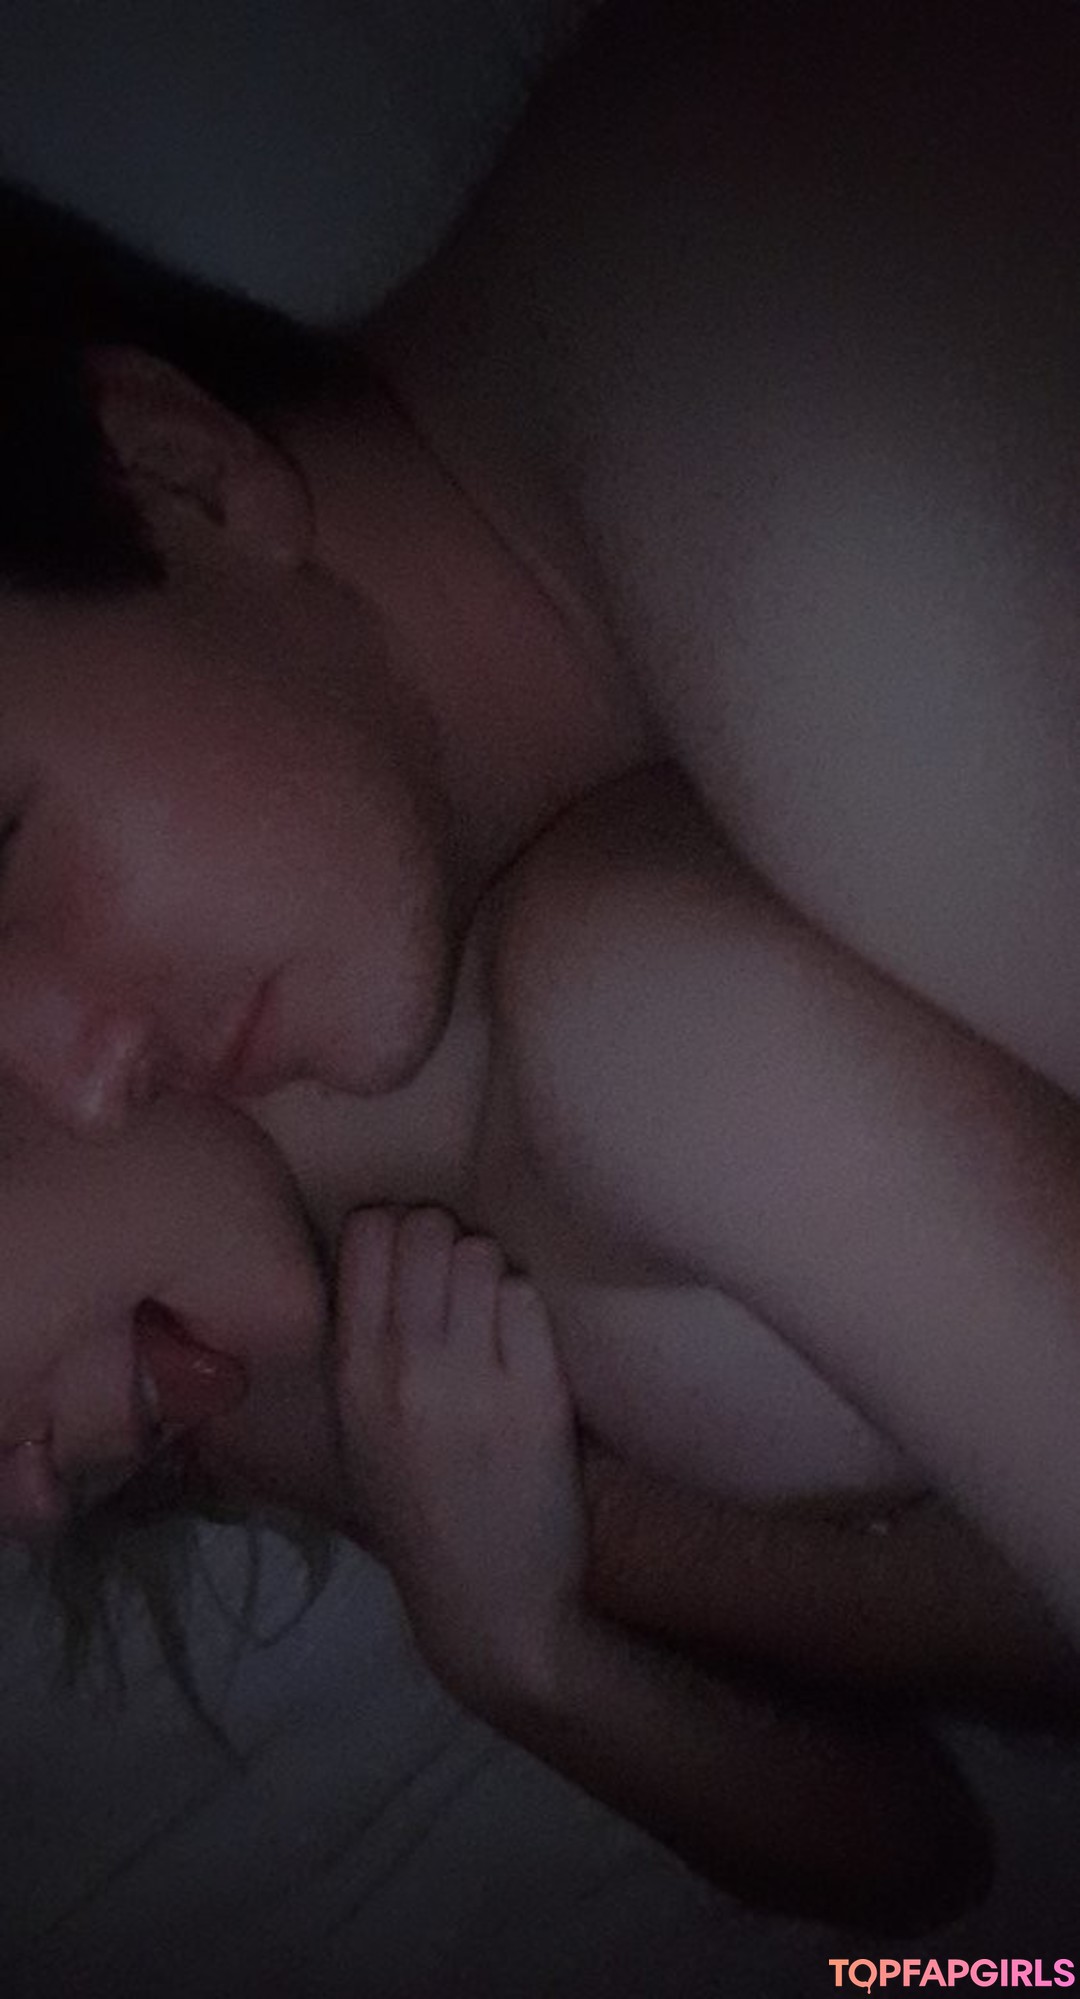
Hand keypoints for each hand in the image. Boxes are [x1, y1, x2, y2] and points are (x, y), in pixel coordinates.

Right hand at [333, 1205, 588, 1707]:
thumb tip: (386, 1237)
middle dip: (445, 1238)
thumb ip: (365, 1341)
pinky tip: (522, 1345)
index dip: (395, 1228)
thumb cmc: (418, 1509)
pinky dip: (526, 1309)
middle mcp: (402, 1369)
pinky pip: (527, 1298)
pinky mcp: (535, 1398)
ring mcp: (470, 1382)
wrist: (488, 1605)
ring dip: (490, 1270)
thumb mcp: (359, 1429)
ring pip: (480, 1252)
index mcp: (350, 1374)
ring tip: (491, 1314)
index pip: (366, 1233)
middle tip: (458, 1282)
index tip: (411, 1258)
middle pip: (426, 1226)